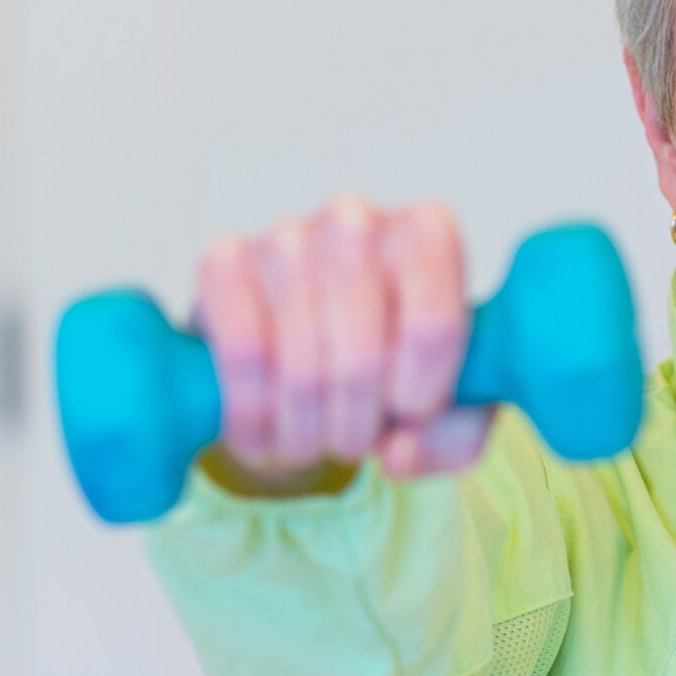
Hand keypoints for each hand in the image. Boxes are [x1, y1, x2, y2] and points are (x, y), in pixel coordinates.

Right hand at [192, 196, 489, 486]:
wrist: (296, 344)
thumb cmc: (386, 366)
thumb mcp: (443, 407)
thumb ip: (453, 435)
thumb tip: (399, 454)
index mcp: (427, 234)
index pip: (433, 327)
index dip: (420, 396)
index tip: (409, 416)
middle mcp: (355, 221)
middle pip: (363, 357)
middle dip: (357, 425)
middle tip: (351, 442)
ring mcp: (285, 237)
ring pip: (301, 368)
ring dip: (305, 432)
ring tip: (310, 440)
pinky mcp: (222, 263)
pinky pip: (243, 358)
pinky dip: (253, 415)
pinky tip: (264, 427)